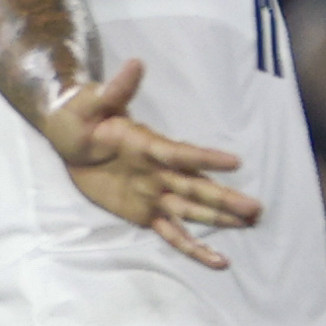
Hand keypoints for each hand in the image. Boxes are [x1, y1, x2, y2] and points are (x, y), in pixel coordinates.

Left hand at [38, 60, 261, 267]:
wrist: (69, 138)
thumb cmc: (80, 116)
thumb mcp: (91, 103)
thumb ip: (114, 90)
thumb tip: (133, 64)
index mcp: (148, 145)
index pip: (179, 153)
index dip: (204, 158)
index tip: (234, 162)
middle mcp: (159, 171)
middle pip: (195, 186)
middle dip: (224, 198)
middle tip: (256, 208)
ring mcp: (154, 194)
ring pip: (191, 210)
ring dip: (219, 218)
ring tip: (251, 223)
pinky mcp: (145, 213)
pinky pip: (171, 233)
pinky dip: (192, 247)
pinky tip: (217, 261)